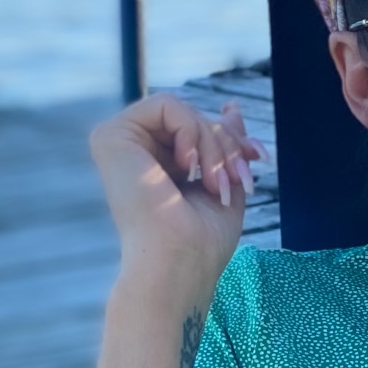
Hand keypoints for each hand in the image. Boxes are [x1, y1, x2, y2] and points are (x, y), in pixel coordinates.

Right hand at [89, 94, 265, 288]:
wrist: (180, 263)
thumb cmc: (201, 241)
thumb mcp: (224, 180)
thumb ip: (224, 143)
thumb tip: (232, 108)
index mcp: (156, 163)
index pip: (199, 128)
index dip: (233, 138)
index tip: (257, 156)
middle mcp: (133, 151)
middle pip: (194, 117)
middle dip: (228, 144)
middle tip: (235, 181)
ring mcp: (118, 144)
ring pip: (183, 110)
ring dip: (213, 144)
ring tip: (213, 183)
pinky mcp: (110, 137)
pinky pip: (166, 104)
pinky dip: (192, 131)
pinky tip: (188, 166)